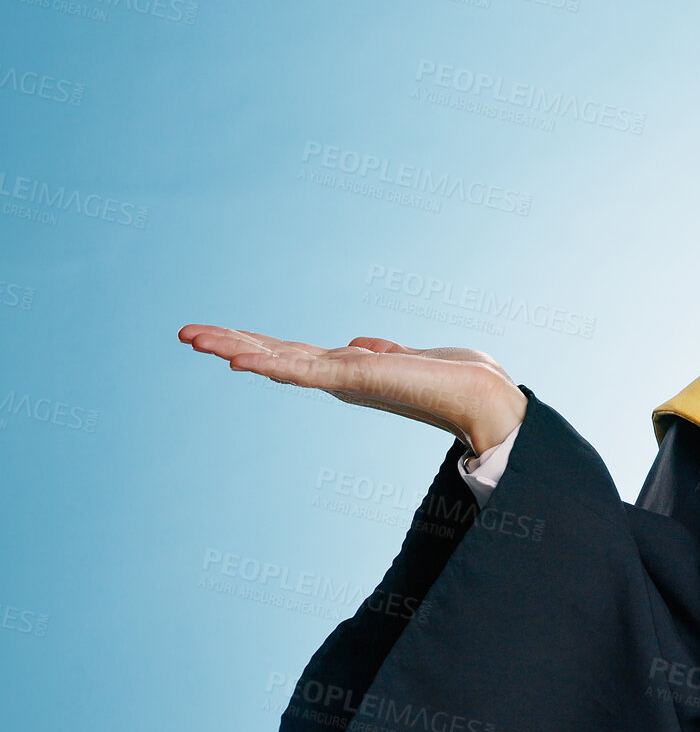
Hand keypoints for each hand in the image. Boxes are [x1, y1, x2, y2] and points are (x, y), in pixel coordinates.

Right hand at [178, 325, 527, 452]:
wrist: (483, 397)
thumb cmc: (453, 380)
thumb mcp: (407, 358)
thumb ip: (378, 353)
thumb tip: (359, 344)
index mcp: (347, 370)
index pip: (290, 354)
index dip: (253, 343)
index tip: (215, 334)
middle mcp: (339, 377)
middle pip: (273, 355)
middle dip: (229, 344)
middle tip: (184, 333)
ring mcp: (343, 380)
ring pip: (278, 361)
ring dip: (235, 348)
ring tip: (194, 338)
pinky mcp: (356, 379)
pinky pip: (305, 371)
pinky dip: (270, 363)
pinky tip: (239, 359)